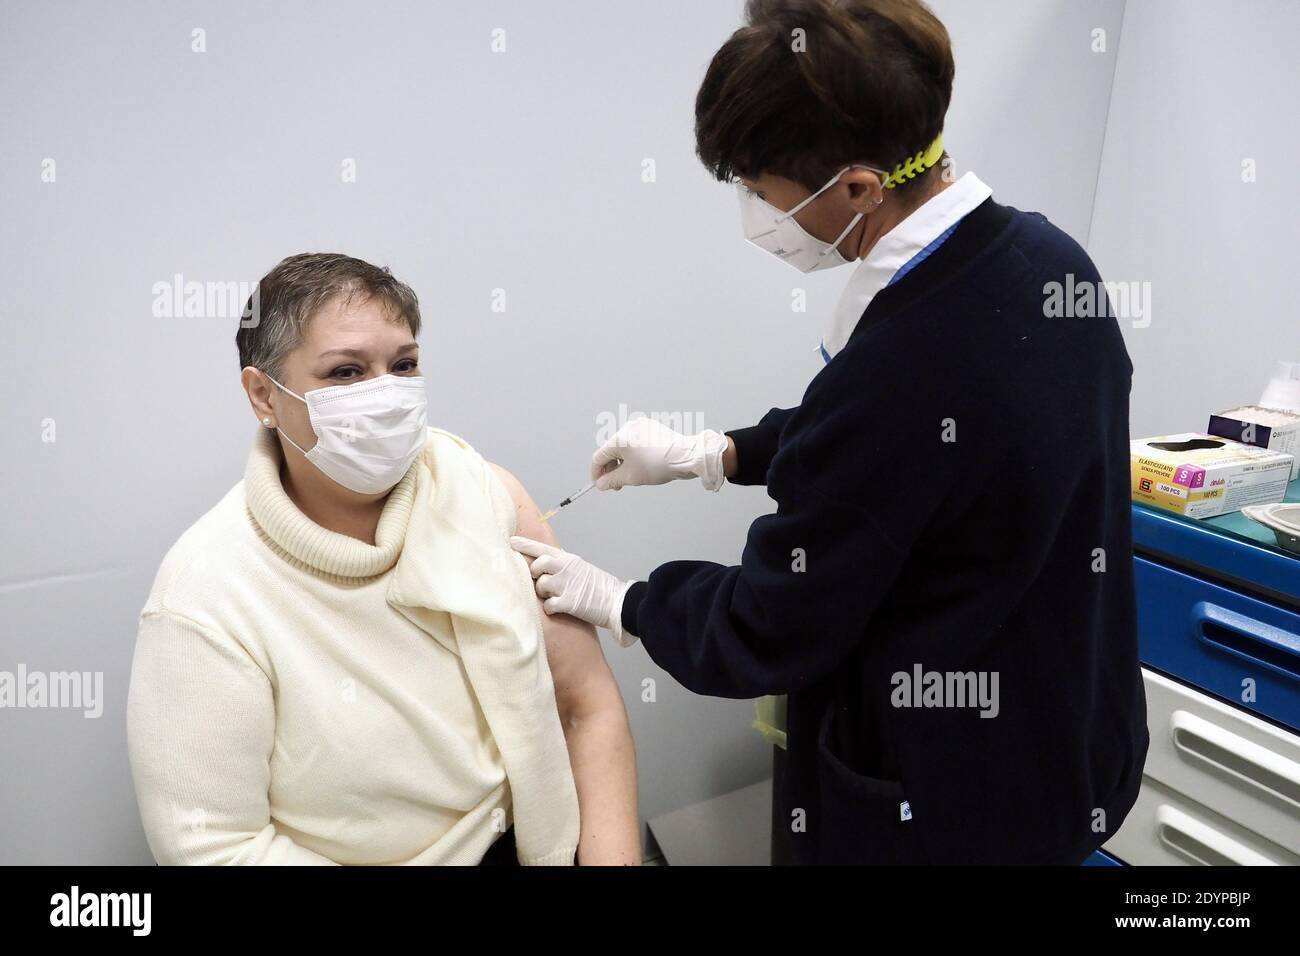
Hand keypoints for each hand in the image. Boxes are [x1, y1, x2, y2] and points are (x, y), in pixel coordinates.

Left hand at [510, 536, 637, 645]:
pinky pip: (548, 605)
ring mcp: (567, 585)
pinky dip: (550, 608)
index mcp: (569, 559)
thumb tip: (543, 565)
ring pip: (541, 586)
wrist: (617, 601)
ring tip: (554, 597)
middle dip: (534, 575)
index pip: (542, 548)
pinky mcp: (569, 602)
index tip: (510, 542)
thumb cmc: (598, 586)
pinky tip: (558, 609)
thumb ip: (562, 565)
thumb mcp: (580, 568)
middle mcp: (566, 569)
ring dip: (543, 594)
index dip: (524, 545)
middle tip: (541, 582)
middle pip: (537, 565)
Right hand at [590, 418, 728, 490]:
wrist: (686, 457)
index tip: (599, 485)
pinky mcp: (651, 429)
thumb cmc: (659, 465)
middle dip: (611, 469)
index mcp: (620, 438)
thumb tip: (601, 484)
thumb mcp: (630, 477)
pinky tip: (641, 467)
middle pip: (611, 451)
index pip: (599, 457)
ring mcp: (641, 427)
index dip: (597, 473)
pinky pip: (636, 443)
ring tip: (630, 477)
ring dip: (622, 463)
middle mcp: (628, 428)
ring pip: (624, 448)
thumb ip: (611, 480)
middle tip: (617, 485)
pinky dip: (633, 456)